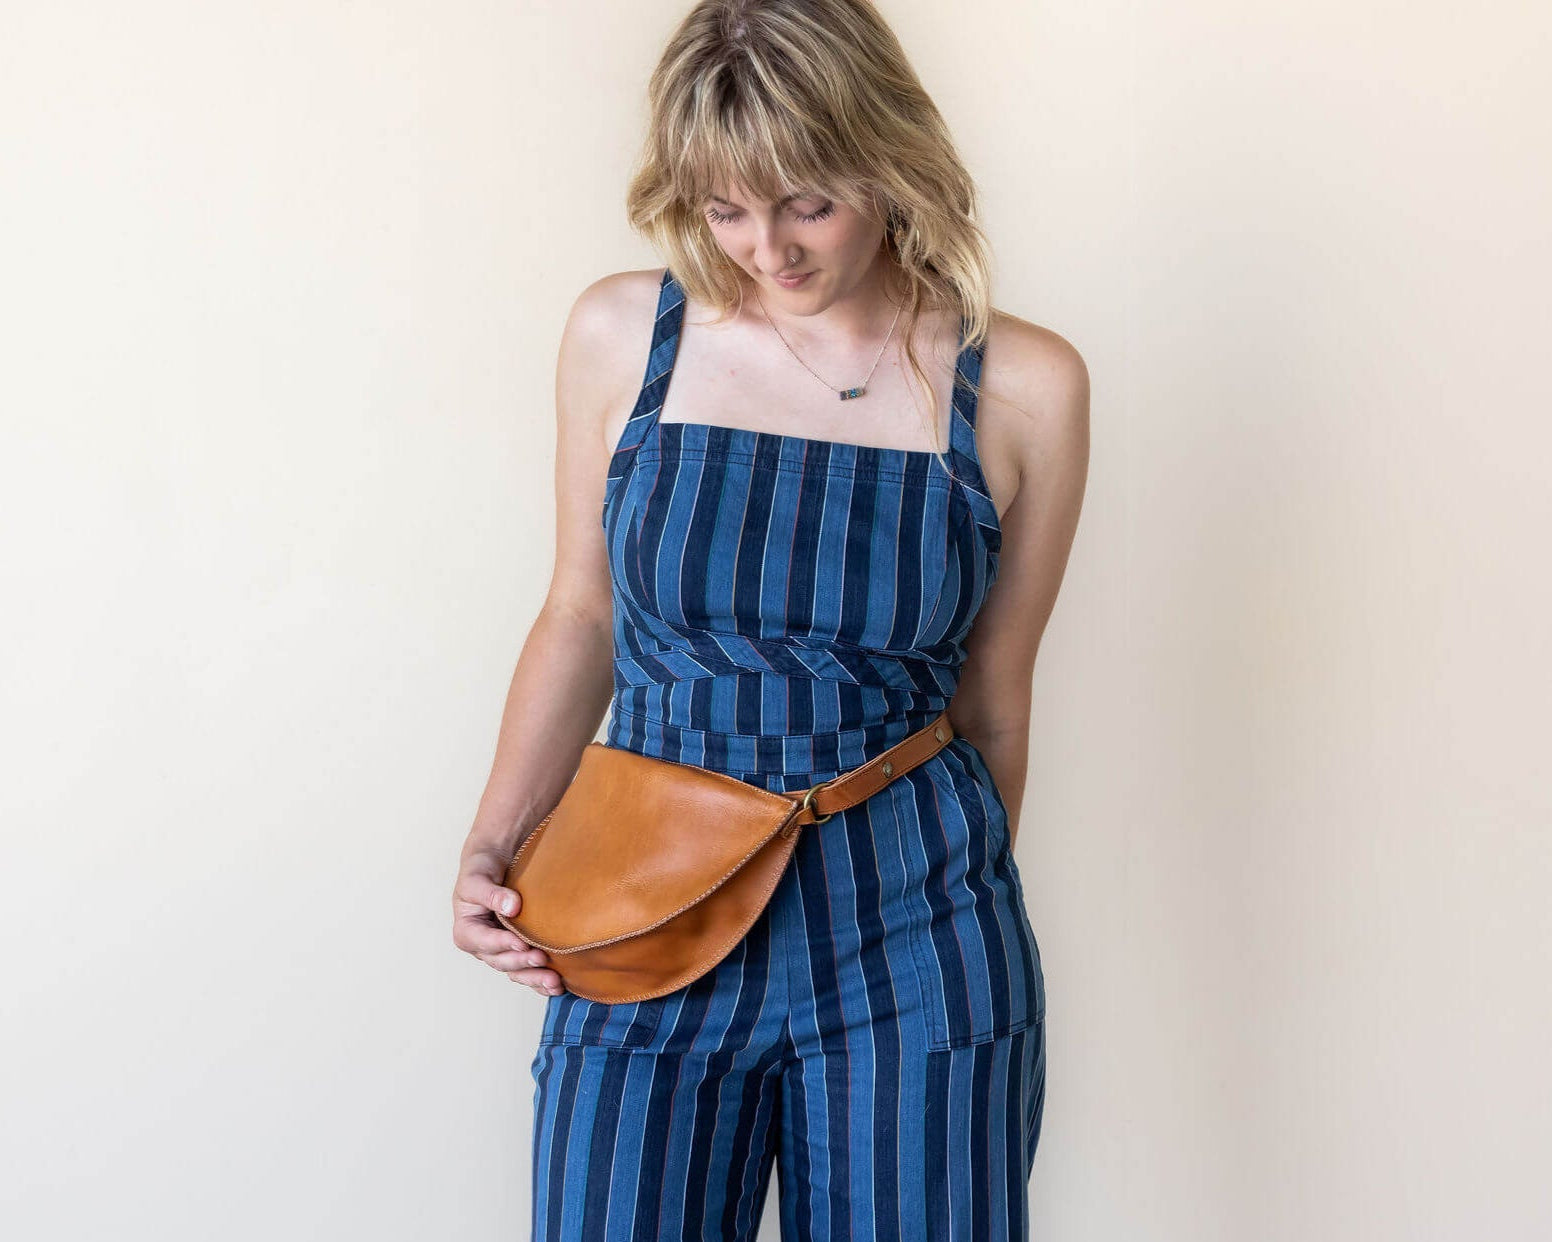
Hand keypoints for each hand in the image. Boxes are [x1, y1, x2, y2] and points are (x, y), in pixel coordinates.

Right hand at [452, 844, 566, 996]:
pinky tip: (556, 986)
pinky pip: (527, 971)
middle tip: (541, 958)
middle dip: (521, 962)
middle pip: (501, 961)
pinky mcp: (516, 951)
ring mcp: (500, 951)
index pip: (483, 941)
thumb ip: (491, 893)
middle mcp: (482, 946)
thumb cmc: (481, 870)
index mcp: (467, 931)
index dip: (502, 944)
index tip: (521, 942)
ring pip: (515, 971)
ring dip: (534, 978)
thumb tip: (511, 906)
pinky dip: (540, 980)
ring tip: (554, 982)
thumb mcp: (478, 878)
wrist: (494, 864)